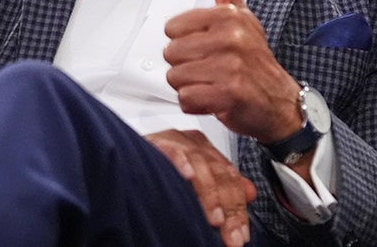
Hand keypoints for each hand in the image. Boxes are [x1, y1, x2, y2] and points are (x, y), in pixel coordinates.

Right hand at [145, 129, 256, 246]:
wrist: (125, 159)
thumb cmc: (158, 172)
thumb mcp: (197, 181)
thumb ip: (224, 186)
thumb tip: (251, 193)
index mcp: (206, 151)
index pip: (230, 179)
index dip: (238, 209)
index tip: (241, 235)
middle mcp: (194, 144)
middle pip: (220, 175)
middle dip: (229, 209)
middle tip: (230, 235)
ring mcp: (176, 141)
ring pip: (201, 167)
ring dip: (209, 195)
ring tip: (215, 219)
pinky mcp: (156, 142)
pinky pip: (172, 151)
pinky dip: (181, 163)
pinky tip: (188, 177)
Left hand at [164, 0, 301, 143]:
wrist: (280, 101)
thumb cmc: (255, 59)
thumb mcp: (241, 14)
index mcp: (230, 15)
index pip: (173, 28)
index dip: (186, 42)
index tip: (208, 46)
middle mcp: (232, 37)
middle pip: (171, 54)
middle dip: (186, 66)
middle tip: (211, 68)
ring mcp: (231, 65)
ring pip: (176, 77)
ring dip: (190, 86)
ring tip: (213, 83)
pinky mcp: (229, 93)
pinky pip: (187, 98)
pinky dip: (196, 104)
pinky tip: (214, 99)